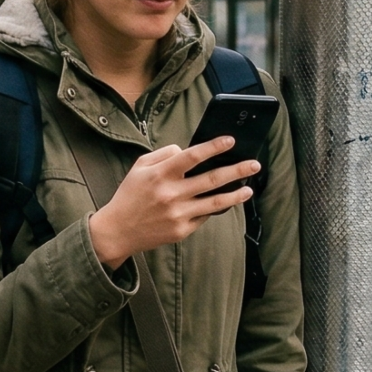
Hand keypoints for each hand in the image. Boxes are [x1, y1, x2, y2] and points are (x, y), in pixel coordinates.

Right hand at [86, 136, 259, 270]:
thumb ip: (164, 154)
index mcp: (160, 174)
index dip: (214, 147)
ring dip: (236, 194)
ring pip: (216, 202)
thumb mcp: (140, 167)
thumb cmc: (130, 195)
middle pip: (212, 179)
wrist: (118, 231)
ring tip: (249, 188)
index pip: (193, 156)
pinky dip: (217, 208)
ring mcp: (178, 214)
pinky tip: (227, 202)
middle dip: (237, 170)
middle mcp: (171, 194)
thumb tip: (187, 151)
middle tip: (254, 164)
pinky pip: (205, 216)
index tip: (231, 140)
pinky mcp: (182, 230)